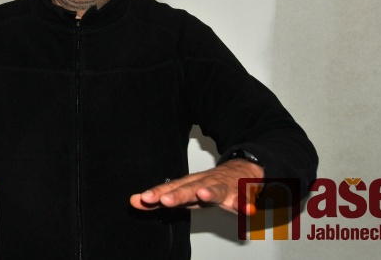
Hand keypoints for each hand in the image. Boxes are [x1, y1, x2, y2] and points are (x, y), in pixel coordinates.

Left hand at [129, 159, 263, 214]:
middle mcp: (204, 183)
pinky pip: (244, 200)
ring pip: (216, 189)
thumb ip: (160, 199)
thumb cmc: (209, 185)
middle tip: (164, 199)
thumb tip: (132, 202)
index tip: (143, 198)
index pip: (170, 189)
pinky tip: (247, 210)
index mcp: (189, 185)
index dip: (157, 194)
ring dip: (210, 192)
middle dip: (177, 194)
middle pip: (189, 188)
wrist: (243, 170)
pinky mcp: (241, 194)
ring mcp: (223, 187)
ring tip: (202, 195)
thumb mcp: (184, 192)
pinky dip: (245, 204)